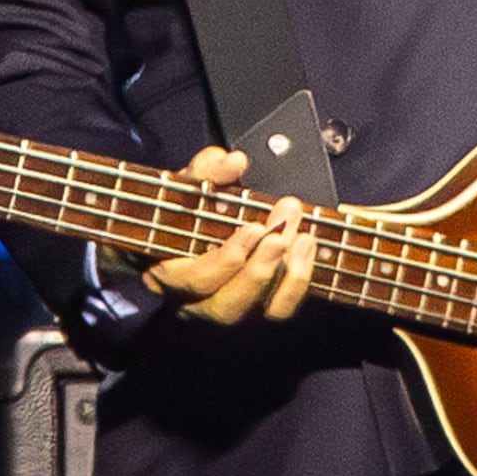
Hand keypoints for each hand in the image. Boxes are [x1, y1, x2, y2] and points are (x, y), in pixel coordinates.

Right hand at [139, 145, 318, 324]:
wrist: (202, 224)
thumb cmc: (190, 207)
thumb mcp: (192, 183)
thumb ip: (207, 171)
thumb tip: (234, 163)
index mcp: (170, 275)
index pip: (194, 281)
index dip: (224, 260)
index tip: (254, 229)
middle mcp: (196, 303)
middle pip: (226, 306)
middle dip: (258, 270)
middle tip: (281, 234)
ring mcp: (228, 309)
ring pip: (256, 312)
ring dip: (284, 276)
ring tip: (300, 237)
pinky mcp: (257, 308)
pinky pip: (279, 309)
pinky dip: (297, 281)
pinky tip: (307, 246)